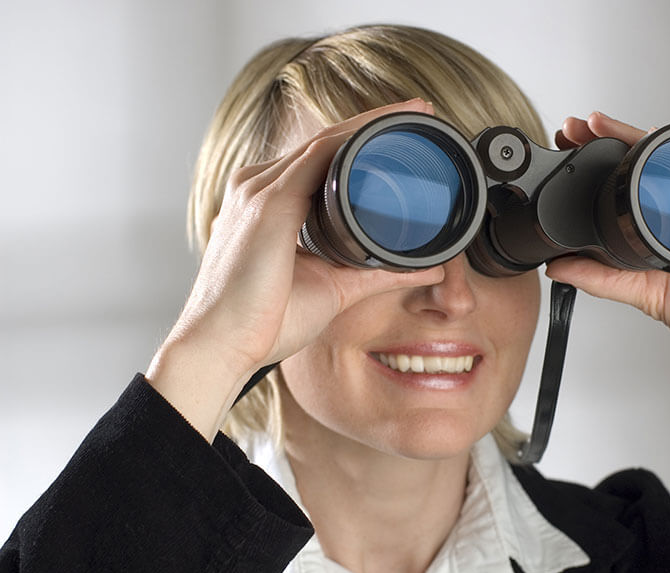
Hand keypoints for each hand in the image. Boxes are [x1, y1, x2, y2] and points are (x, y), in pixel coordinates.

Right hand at [147, 99, 444, 439]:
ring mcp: (260, 190)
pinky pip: (318, 156)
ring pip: (326, 141)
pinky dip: (354, 140)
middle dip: (375, 122)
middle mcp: (258, 186)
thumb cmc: (264, 321)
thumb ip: (380, 273)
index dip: (364, 140)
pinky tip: (385, 131)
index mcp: (267, 202)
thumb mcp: (336, 288)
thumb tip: (429, 269)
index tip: (406, 130)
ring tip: (413, 112)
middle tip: (421, 111)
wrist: (221, 347)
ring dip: (371, 123)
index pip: (322, 158)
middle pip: (326, 141)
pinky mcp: (268, 203)